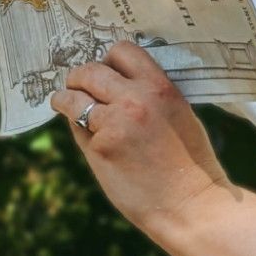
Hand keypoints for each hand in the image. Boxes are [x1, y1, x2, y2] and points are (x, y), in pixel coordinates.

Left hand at [49, 41, 231, 240]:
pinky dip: (76, 128)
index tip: (104, 70)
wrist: (191, 205)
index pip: (122, 51)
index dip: (108, 59)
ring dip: (66, 99)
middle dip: (79, 77)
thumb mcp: (178, 116)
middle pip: (91, 70)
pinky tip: (85, 136)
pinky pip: (77, 126)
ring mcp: (116, 122)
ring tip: (65, 104)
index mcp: (161, 87)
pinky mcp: (100, 147)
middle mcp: (136, 99)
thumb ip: (150, 97)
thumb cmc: (189, 165)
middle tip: (76, 86)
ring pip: (73, 96)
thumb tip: (112, 85)